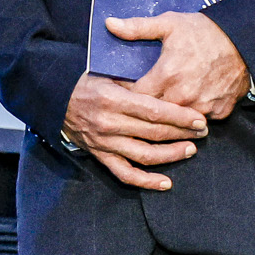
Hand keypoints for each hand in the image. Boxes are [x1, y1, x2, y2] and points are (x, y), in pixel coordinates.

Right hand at [62, 70, 205, 191]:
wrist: (52, 97)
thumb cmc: (83, 80)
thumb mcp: (107, 72)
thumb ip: (134, 81)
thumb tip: (165, 87)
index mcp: (112, 99)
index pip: (153, 111)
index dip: (179, 116)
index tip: (199, 118)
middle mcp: (109, 124)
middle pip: (153, 133)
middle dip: (182, 133)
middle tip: (202, 131)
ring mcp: (104, 143)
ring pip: (144, 155)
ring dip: (171, 155)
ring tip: (190, 149)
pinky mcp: (99, 155)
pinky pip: (125, 174)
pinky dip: (146, 181)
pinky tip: (166, 182)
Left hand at [109, 11, 250, 120]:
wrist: (244, 42)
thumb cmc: (204, 32)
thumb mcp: (169, 23)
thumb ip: (137, 27)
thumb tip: (109, 24)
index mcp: (166, 75)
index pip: (135, 98)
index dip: (126, 96)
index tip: (122, 92)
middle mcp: (183, 97)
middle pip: (154, 115)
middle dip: (144, 111)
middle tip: (137, 105)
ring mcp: (202, 108)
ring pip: (176, 122)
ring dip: (168, 117)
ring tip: (160, 110)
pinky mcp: (219, 113)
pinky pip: (199, 121)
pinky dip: (191, 118)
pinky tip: (185, 109)